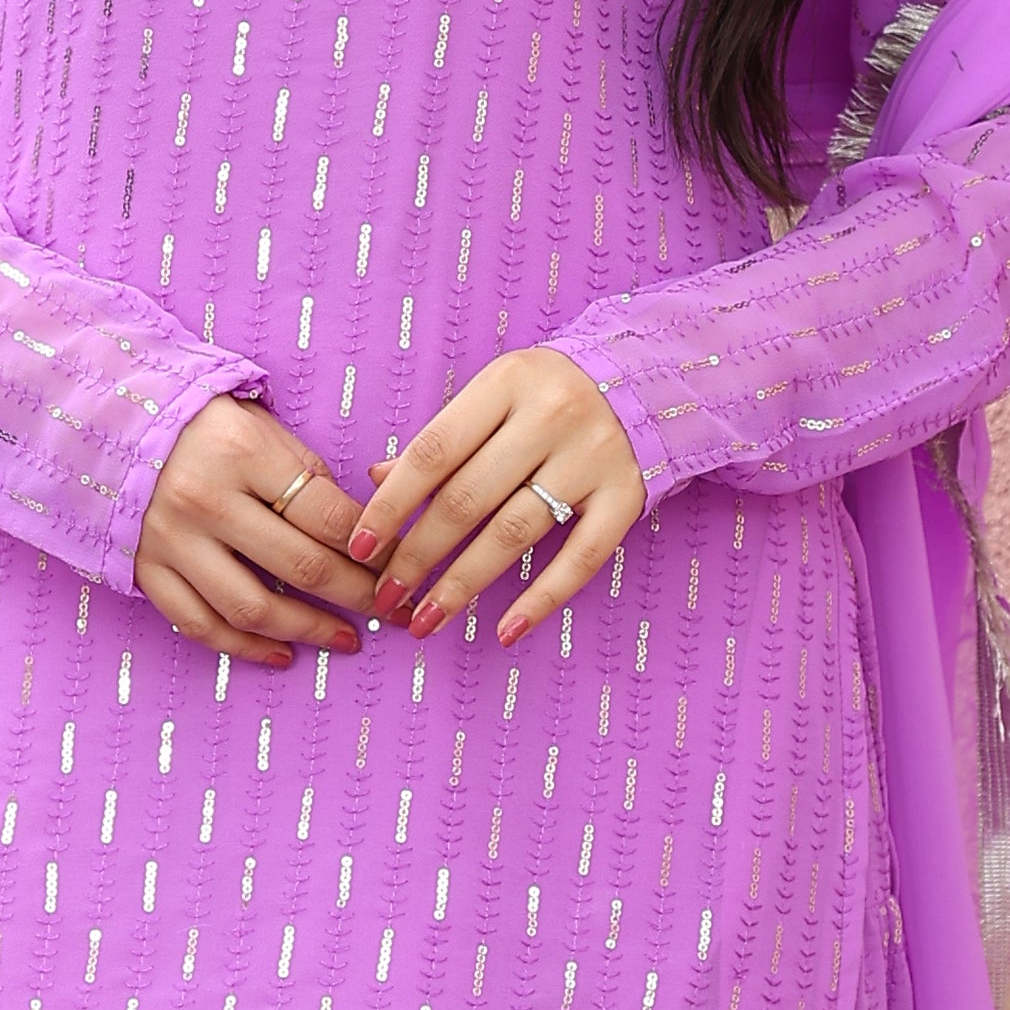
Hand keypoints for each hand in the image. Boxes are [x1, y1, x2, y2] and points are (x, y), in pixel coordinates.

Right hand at [137, 396, 379, 668]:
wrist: (115, 425)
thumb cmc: (206, 427)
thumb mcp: (264, 430)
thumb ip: (311, 479)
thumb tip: (367, 536)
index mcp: (244, 454)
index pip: (328, 517)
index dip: (376, 549)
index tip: (401, 565)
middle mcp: (205, 500)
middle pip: (301, 566)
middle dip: (358, 596)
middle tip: (391, 611)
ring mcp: (171, 540)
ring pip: (251, 607)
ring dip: (308, 631)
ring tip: (346, 639)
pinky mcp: (146, 570)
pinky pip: (200, 624)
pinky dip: (244, 648)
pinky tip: (281, 655)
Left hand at [352, 349, 645, 646]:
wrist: (650, 378)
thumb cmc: (551, 392)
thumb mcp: (495, 394)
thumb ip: (442, 437)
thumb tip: (377, 478)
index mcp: (507, 382)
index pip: (433, 453)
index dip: (390, 506)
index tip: (360, 549)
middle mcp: (551, 416)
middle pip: (467, 499)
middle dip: (418, 555)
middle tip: (384, 597)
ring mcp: (593, 458)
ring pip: (514, 534)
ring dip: (462, 585)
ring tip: (424, 620)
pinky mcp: (627, 496)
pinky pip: (580, 560)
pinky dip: (540, 600)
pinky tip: (504, 631)